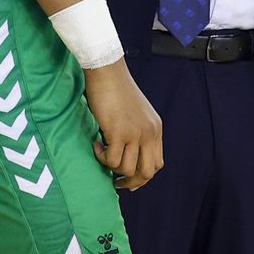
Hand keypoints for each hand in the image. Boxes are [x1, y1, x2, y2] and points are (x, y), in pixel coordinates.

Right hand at [84, 61, 163, 190]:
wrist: (108, 71)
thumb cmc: (116, 89)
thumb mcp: (137, 112)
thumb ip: (139, 130)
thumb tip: (128, 152)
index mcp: (156, 129)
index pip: (157, 163)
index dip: (143, 176)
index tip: (128, 179)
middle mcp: (149, 134)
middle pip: (147, 172)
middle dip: (131, 182)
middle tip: (115, 180)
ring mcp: (135, 134)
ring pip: (127, 169)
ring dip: (111, 167)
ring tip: (102, 152)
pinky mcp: (118, 133)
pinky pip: (111, 160)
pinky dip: (101, 156)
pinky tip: (96, 144)